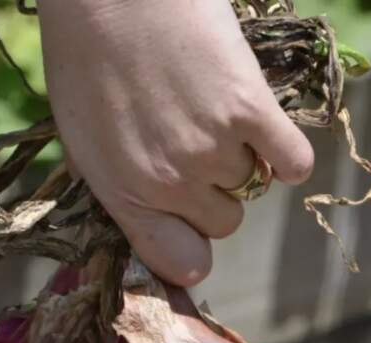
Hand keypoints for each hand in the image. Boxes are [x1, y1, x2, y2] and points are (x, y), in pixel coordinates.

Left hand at [38, 0, 314, 285]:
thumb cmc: (82, 53)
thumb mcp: (76, 133)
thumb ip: (111, 182)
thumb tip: (135, 217)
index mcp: (122, 194)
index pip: (180, 262)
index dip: (191, 249)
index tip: (193, 229)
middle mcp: (168, 183)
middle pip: (224, 223)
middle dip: (215, 194)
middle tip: (198, 148)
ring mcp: (211, 148)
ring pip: (253, 183)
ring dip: (242, 155)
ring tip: (213, 111)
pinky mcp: (249, 109)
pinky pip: (294, 162)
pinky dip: (288, 153)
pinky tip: (266, 129)